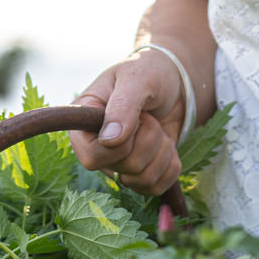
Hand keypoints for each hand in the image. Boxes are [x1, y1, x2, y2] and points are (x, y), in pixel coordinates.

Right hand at [71, 51, 184, 197]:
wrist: (175, 80)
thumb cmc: (150, 71)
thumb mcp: (137, 78)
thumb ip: (123, 105)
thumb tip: (109, 140)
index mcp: (83, 122)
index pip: (91, 157)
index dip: (120, 145)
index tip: (136, 118)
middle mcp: (96, 147)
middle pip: (125, 169)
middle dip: (149, 139)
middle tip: (148, 116)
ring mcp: (118, 163)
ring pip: (142, 180)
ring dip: (162, 151)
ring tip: (156, 126)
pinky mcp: (140, 172)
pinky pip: (157, 187)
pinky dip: (171, 164)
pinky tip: (166, 143)